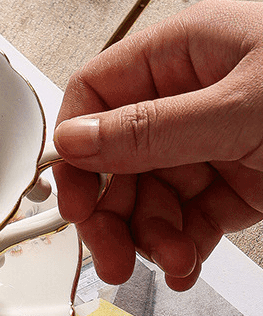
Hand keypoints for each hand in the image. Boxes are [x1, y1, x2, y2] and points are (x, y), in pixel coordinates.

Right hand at [53, 0, 262, 289]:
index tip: (73, 199)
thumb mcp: (243, 109)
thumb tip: (75, 139)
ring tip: (172, 260)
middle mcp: (191, 96)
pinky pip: (187, 217)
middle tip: (113, 256)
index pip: (96, 96)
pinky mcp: (238, 180)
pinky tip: (186, 261)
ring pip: (149, 195)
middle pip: (117, 157)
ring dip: (151, 237)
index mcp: (184, 53)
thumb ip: (150, 129)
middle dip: (113, 212)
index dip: (75, 149)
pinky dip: (182, 246)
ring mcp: (213, 140)